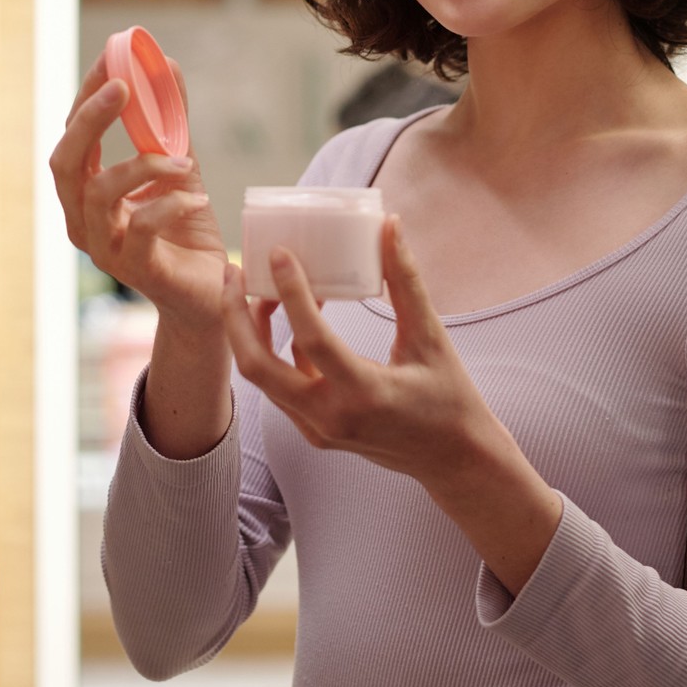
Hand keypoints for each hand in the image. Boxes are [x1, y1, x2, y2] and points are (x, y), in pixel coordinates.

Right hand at [49, 51, 226, 333]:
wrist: (209, 295)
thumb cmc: (185, 231)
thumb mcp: (179, 167)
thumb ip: (170, 123)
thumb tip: (167, 65)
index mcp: (86, 194)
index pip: (72, 139)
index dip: (85, 98)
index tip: (110, 59)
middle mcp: (83, 220)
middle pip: (65, 163)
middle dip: (90, 120)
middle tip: (123, 87)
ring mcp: (105, 248)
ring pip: (99, 194)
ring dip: (143, 165)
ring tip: (184, 160)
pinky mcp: (136, 270)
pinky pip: (141, 228)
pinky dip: (170, 204)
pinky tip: (196, 198)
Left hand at [224, 215, 565, 593]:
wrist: (452, 460)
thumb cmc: (449, 396)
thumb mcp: (430, 336)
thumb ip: (406, 281)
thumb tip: (389, 225)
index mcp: (364, 393)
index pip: (311, 339)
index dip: (291, 293)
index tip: (279, 253)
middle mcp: (331, 417)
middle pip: (256, 367)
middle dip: (235, 316)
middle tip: (234, 271)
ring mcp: (318, 429)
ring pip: (261, 378)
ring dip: (249, 331)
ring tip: (253, 287)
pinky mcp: (314, 432)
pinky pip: (280, 388)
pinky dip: (273, 350)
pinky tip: (287, 316)